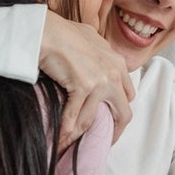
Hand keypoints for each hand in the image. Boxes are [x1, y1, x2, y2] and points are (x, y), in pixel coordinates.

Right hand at [39, 11, 133, 147]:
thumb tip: (94, 57)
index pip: (127, 94)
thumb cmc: (62, 32)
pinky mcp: (84, 86)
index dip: (119, 110)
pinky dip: (67, 130)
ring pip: (95, 118)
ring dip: (82, 133)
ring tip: (74, 143)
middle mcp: (114, 73)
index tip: (110, 121)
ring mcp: (100, 81)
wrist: (47, 31)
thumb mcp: (90, 39)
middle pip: (123, 112)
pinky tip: (61, 138)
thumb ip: (98, 52)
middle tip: (102, 140)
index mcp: (118, 62)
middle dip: (114, 130)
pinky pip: (75, 116)